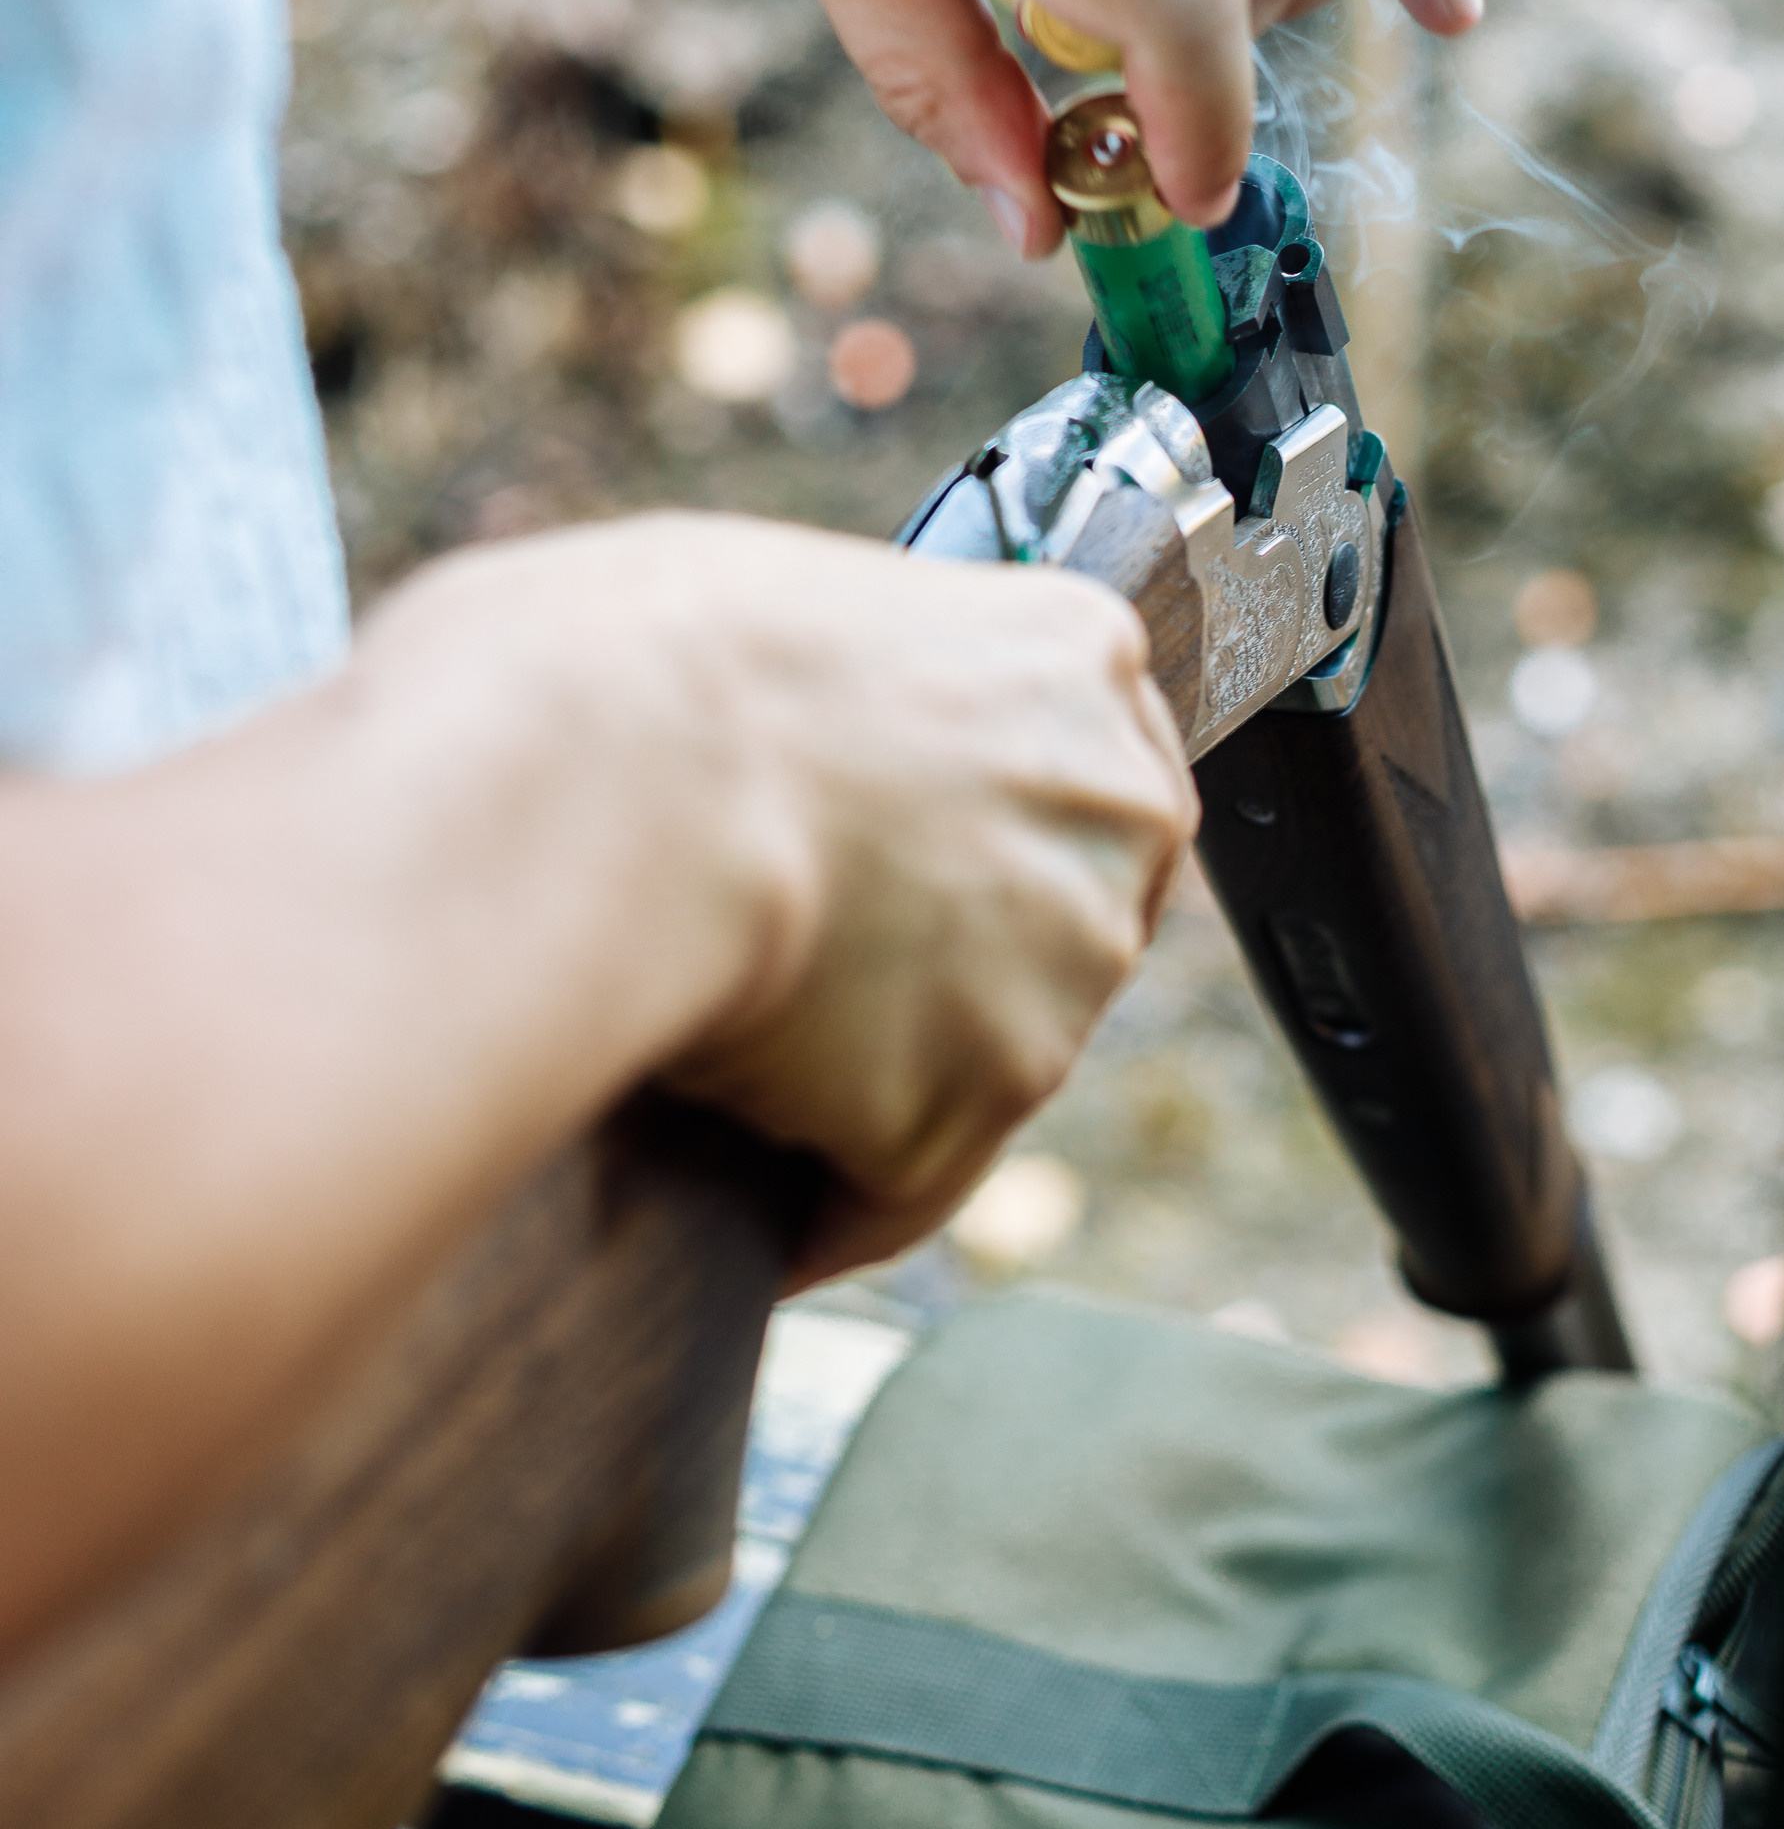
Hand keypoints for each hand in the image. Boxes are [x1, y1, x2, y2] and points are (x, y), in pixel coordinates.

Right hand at [363, 513, 1196, 1283]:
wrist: (624, 767)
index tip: (912, 874)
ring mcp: (1067, 964)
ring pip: (986, 1054)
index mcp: (1079, 659)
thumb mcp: (792, 608)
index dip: (981, 832)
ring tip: (751, 1079)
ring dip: (890, 1076)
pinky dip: (837, 1204)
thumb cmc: (654, 658)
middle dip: (951, 958)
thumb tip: (810, 750)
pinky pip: (905, 1181)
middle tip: (818, 976)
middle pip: (1053, 917)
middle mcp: (1114, 811)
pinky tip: (766, 1220)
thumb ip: (864, 685)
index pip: (1074, 770)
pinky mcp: (986, 1101)